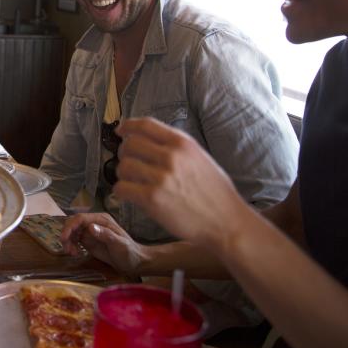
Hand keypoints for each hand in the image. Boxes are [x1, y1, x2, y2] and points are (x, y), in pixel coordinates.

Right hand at [61, 212, 145, 274]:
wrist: (134, 262)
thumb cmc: (129, 252)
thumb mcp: (119, 244)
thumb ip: (105, 235)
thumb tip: (90, 227)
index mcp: (101, 220)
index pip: (80, 218)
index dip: (70, 226)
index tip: (64, 237)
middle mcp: (93, 223)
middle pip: (73, 223)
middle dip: (67, 235)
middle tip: (66, 248)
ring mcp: (90, 232)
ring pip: (72, 232)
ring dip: (68, 242)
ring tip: (72, 253)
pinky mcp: (88, 241)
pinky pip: (74, 240)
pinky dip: (71, 246)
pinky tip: (75, 254)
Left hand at [113, 117, 250, 248]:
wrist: (227, 222)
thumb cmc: (215, 193)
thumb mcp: (200, 158)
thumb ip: (176, 147)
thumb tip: (148, 140)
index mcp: (183, 143)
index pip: (146, 125)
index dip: (128, 126)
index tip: (121, 130)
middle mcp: (171, 157)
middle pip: (129, 144)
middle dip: (124, 153)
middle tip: (128, 163)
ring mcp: (161, 178)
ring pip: (123, 166)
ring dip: (122, 174)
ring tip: (131, 182)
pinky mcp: (152, 199)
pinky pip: (122, 188)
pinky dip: (122, 191)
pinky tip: (130, 195)